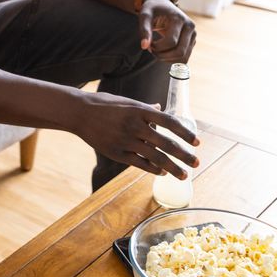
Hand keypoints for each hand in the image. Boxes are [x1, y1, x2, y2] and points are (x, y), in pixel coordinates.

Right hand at [75, 93, 199, 178]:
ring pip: (156, 158)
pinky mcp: (117, 153)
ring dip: (173, 168)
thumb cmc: (104, 105)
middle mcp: (135, 126)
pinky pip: (140, 164)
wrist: (79, 113)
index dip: (185, 133)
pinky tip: (162, 172)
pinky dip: (154, 169)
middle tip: (196, 162)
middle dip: (184, 155)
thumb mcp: (127, 102)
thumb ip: (146, 108)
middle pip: (166, 144)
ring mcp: (126, 141)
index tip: (197, 142)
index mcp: (139, 110)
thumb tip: (160, 109)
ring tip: (184, 175)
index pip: (169, 122)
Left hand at [138, 0, 195, 62]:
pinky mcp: (192, 41)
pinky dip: (172, 60)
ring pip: (183, 57)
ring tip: (156, 51)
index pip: (171, 41)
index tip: (148, 44)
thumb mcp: (145, 15)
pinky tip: (163, 53)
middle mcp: (190, 27)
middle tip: (151, 50)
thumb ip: (144, 30)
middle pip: (180, 51)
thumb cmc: (152, 9)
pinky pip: (184, 58)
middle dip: (162, 55)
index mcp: (180, 19)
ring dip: (167, 59)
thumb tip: (144, 47)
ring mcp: (193, 35)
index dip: (157, 47)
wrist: (161, 4)